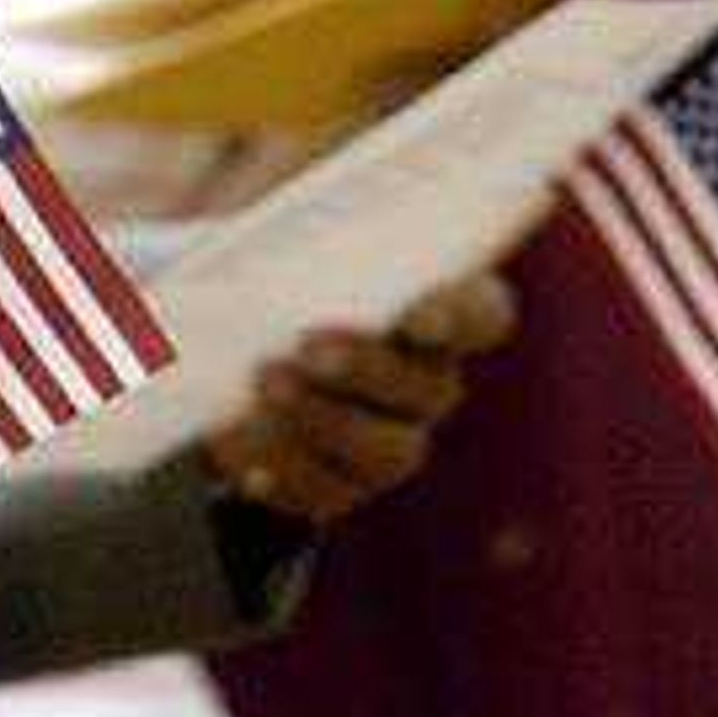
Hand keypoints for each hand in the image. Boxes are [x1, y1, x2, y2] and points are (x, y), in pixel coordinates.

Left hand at [205, 270, 516, 523]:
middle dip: (367, 368)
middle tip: (309, 345)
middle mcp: (428, 384)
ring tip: (268, 383)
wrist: (235, 348)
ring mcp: (392, 441)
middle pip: (429, 389)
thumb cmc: (280, 280)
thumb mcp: (292, 249)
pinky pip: (326, 494)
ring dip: (325, 420)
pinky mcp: (341, 485)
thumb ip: (305, 245)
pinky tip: (250, 466)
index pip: (482, 316)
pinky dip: (286, 476)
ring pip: (386, 451)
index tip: (417, 316)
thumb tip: (269, 222)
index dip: (461, 318)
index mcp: (437, 312)